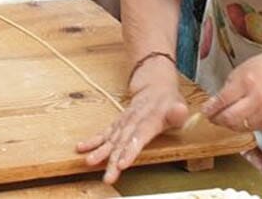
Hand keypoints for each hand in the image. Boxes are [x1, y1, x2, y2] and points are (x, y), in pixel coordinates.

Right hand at [77, 61, 187, 184]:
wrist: (154, 86)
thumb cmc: (168, 102)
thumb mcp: (178, 106)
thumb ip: (177, 112)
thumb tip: (179, 110)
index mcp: (150, 119)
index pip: (139, 136)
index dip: (130, 150)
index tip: (122, 163)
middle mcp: (133, 120)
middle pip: (122, 142)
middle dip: (113, 160)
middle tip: (107, 176)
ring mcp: (123, 122)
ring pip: (111, 139)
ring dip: (100, 152)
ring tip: (89, 162)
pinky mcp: (117, 124)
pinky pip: (104, 132)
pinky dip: (93, 140)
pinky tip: (81, 148)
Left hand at [201, 49, 261, 131]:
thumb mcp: (241, 70)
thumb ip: (227, 88)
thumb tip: (213, 103)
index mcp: (247, 83)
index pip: (223, 101)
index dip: (210, 108)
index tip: (203, 110)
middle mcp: (257, 100)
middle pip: (230, 118)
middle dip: (217, 119)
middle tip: (210, 117)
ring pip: (239, 127)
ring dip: (227, 125)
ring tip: (222, 118)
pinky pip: (250, 129)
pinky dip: (240, 126)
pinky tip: (236, 120)